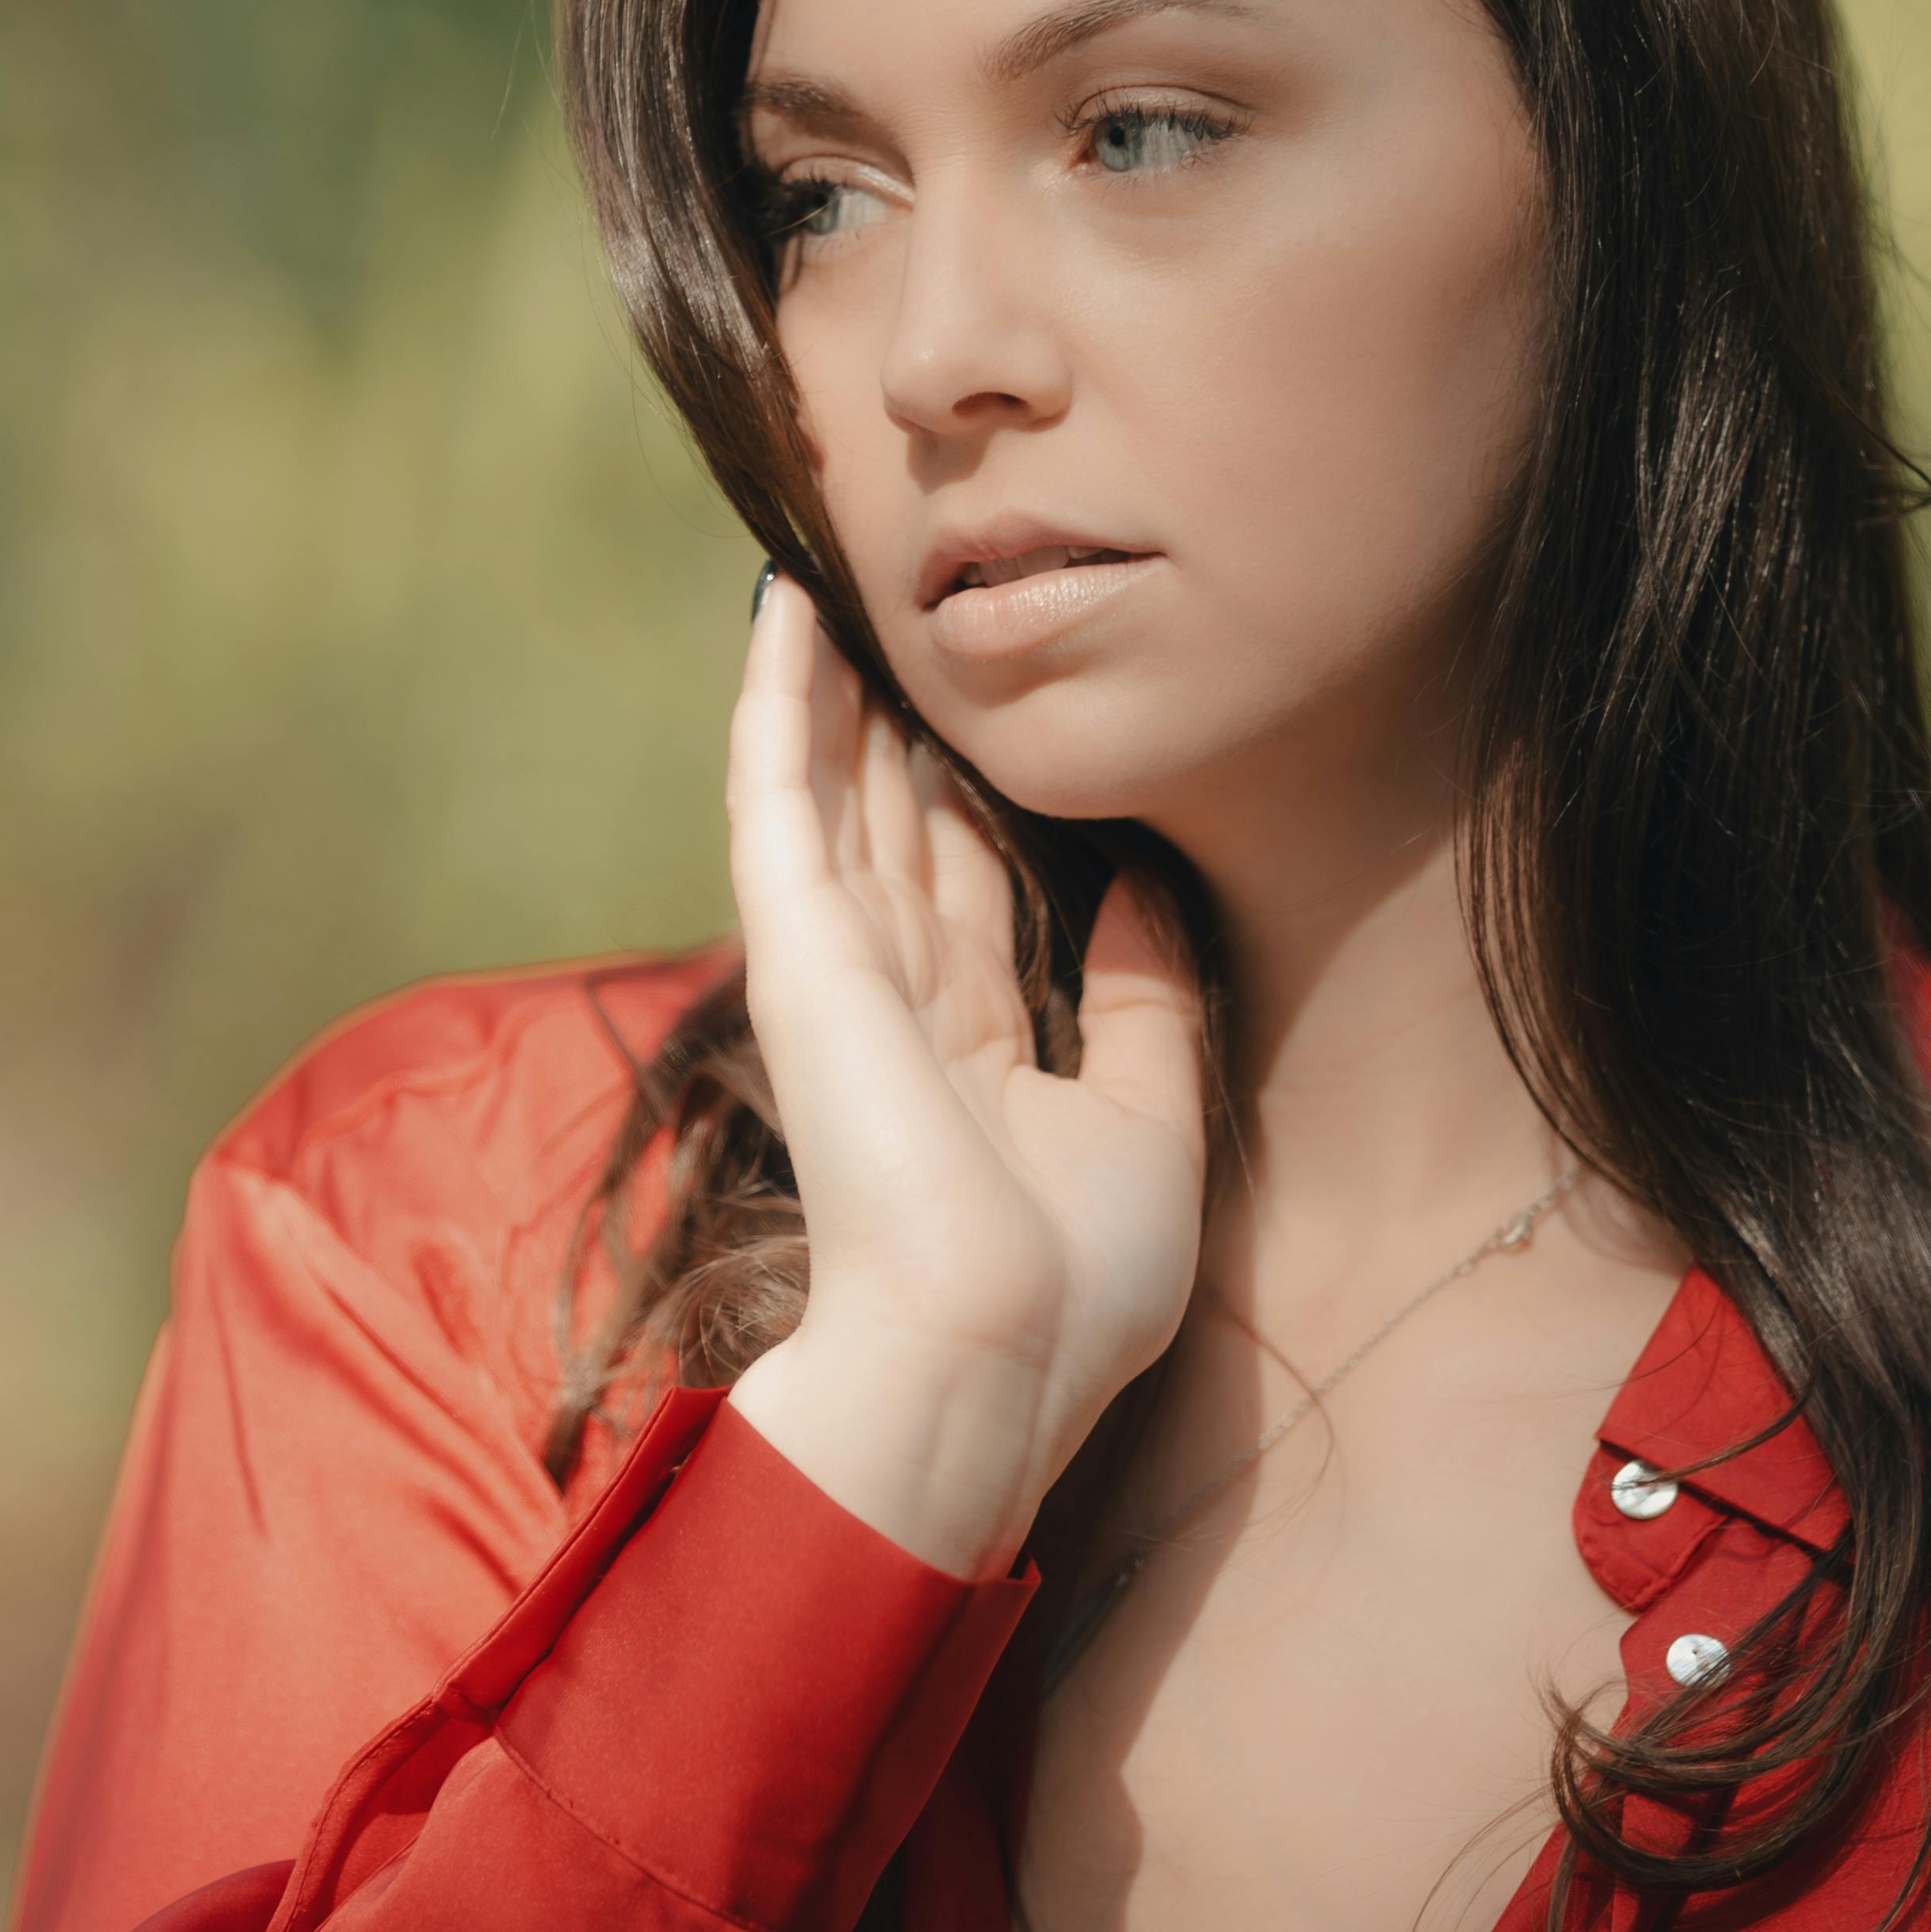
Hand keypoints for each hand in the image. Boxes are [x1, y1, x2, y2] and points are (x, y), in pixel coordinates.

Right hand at [723, 580, 1205, 1578]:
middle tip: (889, 618)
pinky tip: (783, 611)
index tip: (972, 722)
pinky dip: (777, 701)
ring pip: (829, 792)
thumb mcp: (1153, 1122)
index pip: (962, 899)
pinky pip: (779, 796)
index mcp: (970, 1057)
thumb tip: (1148, 886)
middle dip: (885, 730)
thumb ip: (1144, 999)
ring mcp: (836, 973)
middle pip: (886, 831)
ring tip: (826, 583)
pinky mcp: (798, 949)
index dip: (963, 807)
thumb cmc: (1075, 1282)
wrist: (991, 1348)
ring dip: (827, 688)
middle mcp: (896, 1005)